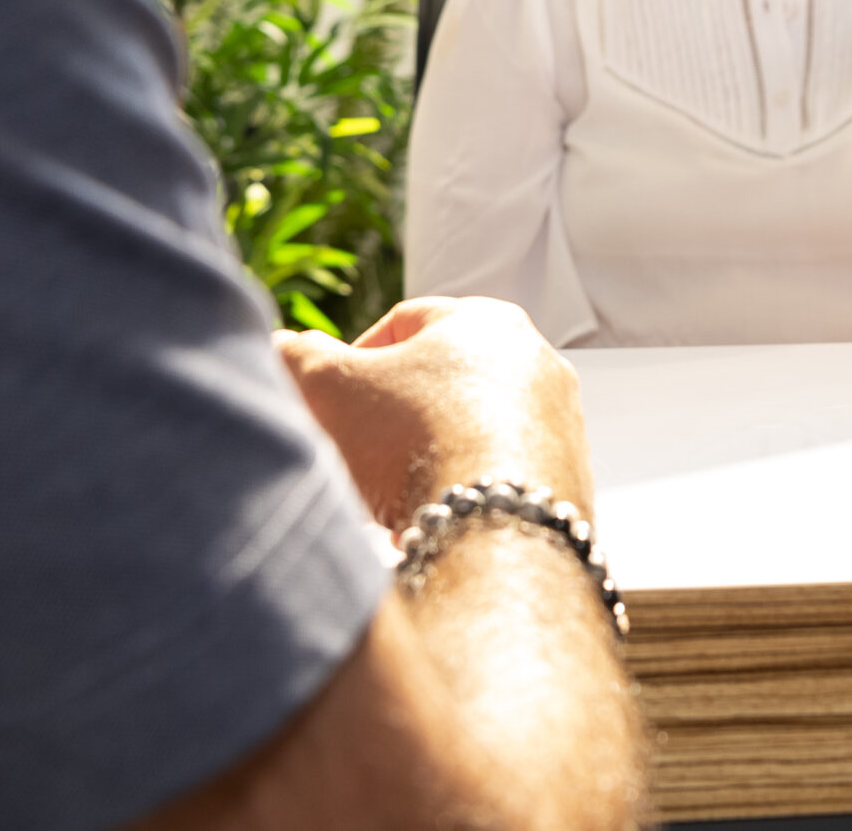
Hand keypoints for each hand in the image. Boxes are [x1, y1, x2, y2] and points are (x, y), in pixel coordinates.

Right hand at [276, 297, 591, 528]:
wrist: (495, 530)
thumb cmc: (415, 442)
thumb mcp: (331, 388)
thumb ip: (297, 357)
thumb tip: (282, 348)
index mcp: (487, 321)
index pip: (404, 323)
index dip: (354, 360)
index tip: (331, 400)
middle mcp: (536, 362)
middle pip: (440, 382)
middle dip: (390, 417)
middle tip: (355, 454)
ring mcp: (559, 422)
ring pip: (469, 432)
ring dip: (425, 460)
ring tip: (390, 500)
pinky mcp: (568, 478)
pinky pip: (500, 477)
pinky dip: (463, 494)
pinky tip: (431, 524)